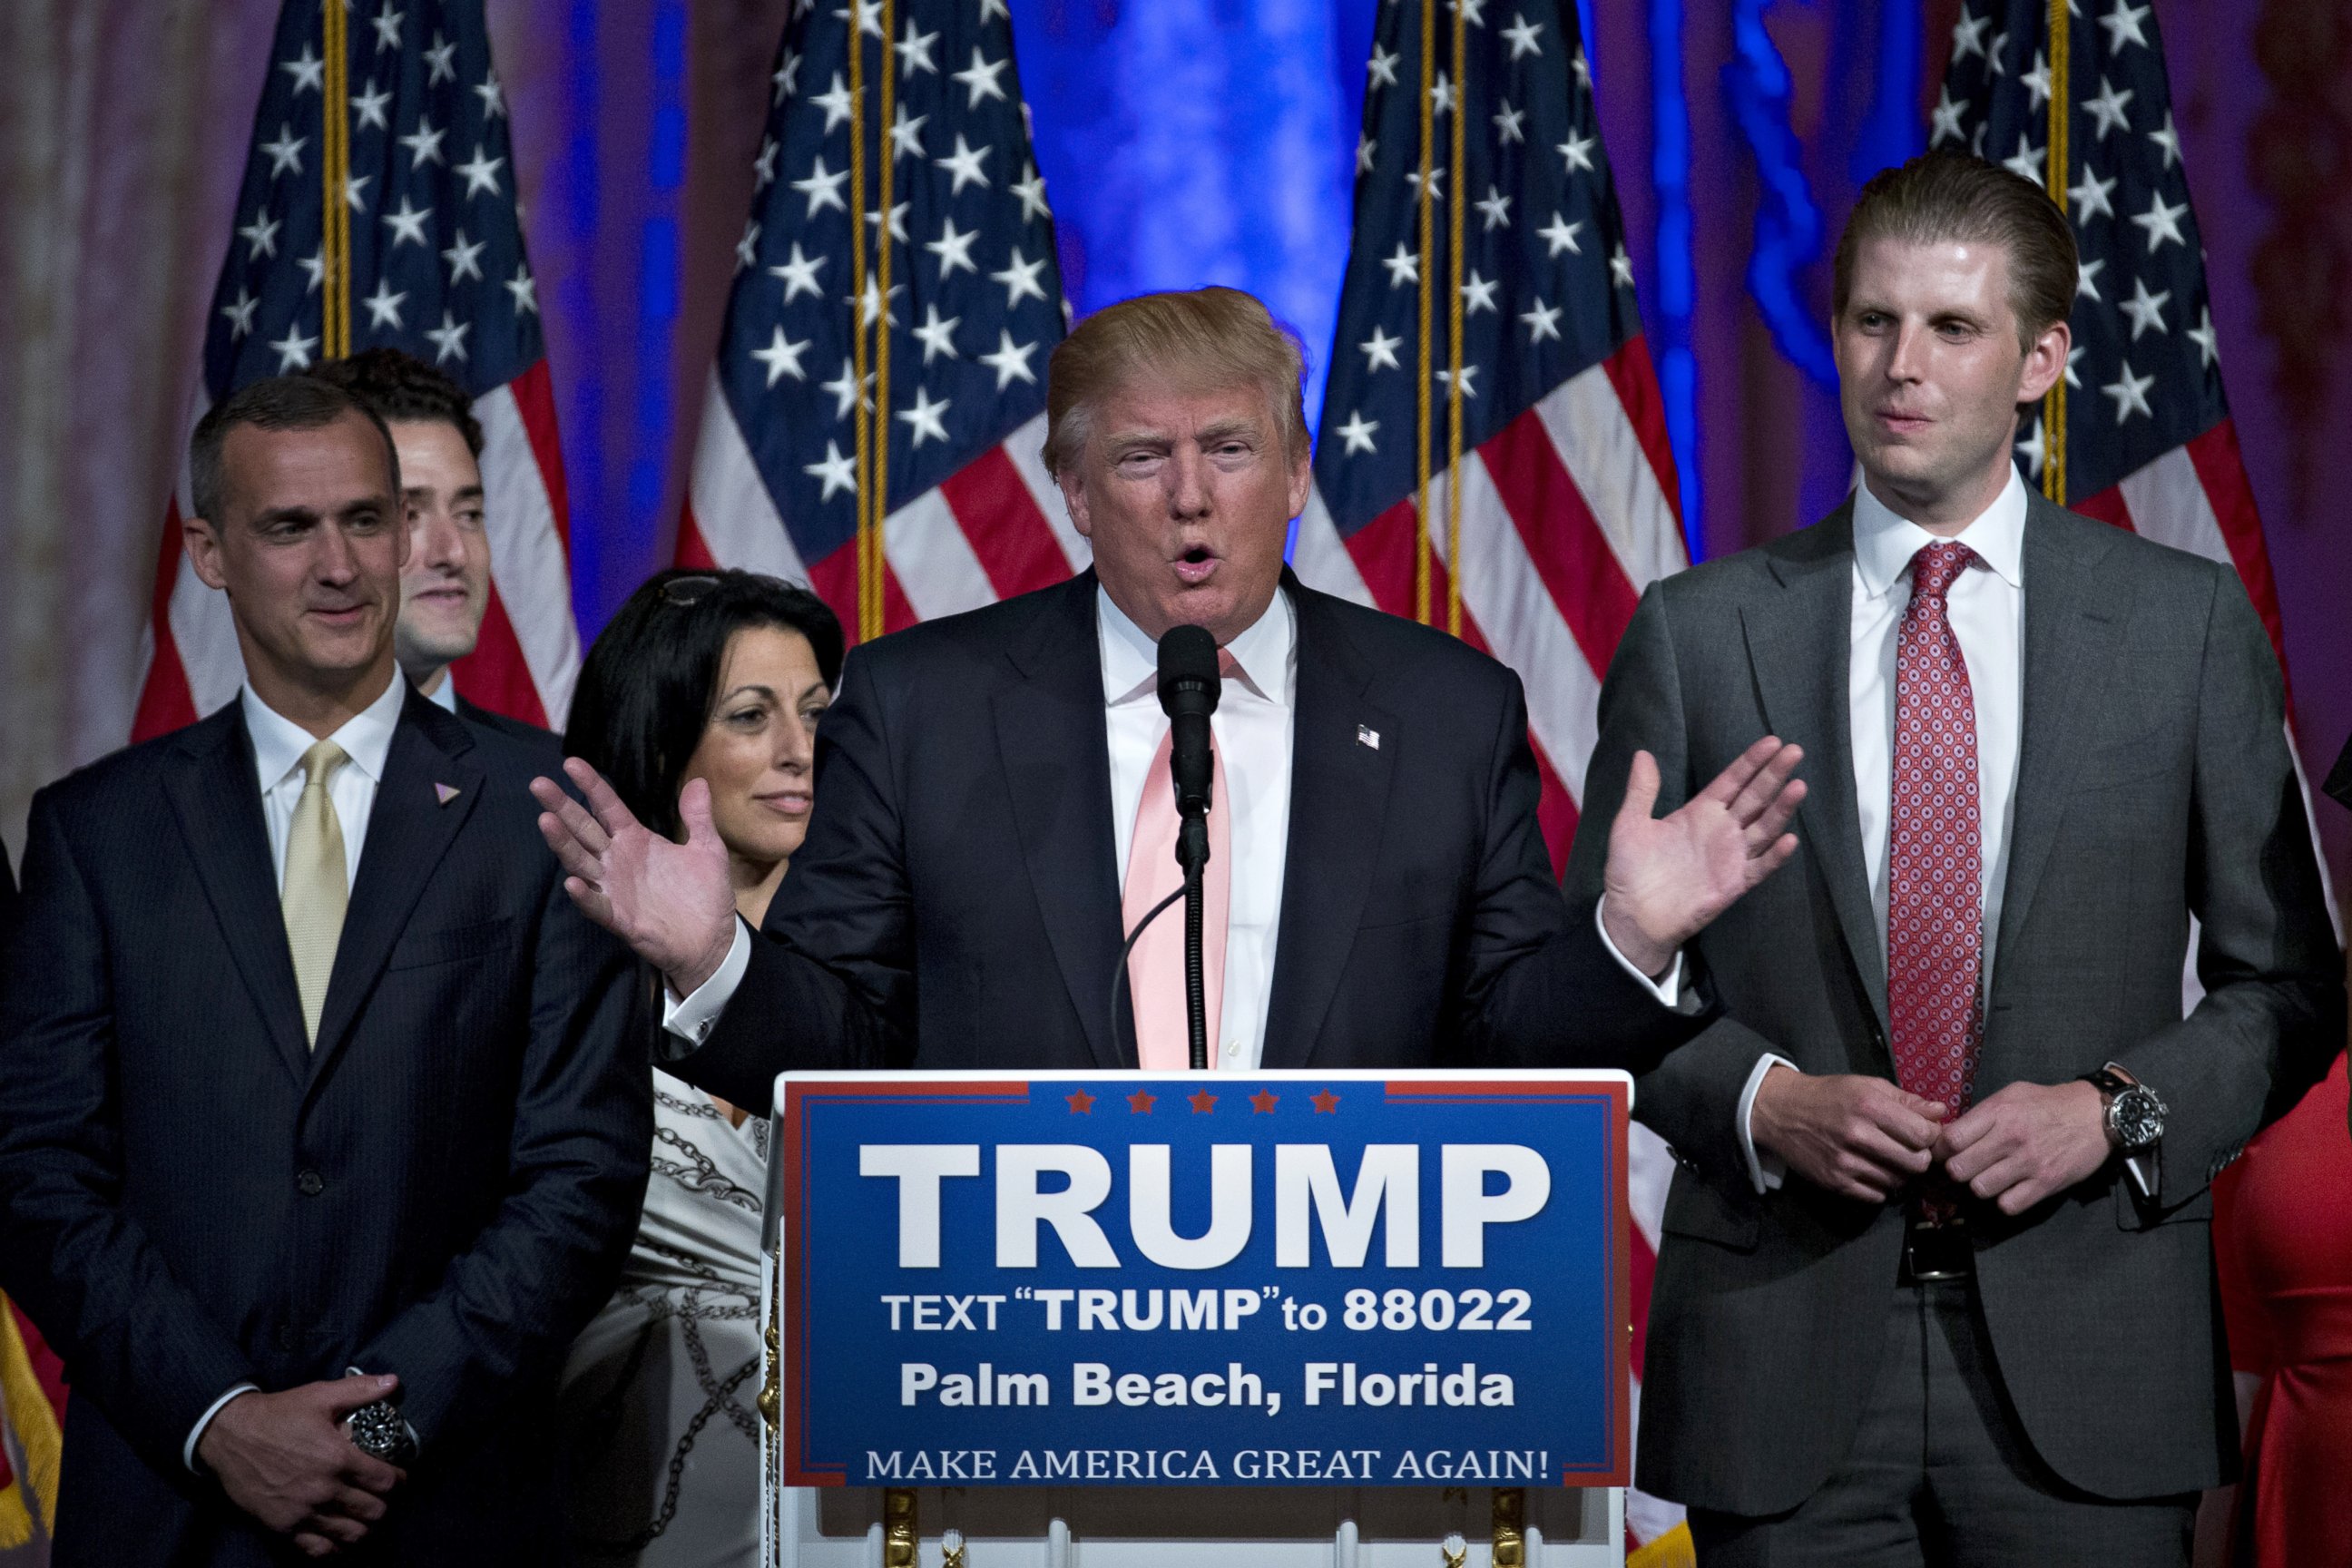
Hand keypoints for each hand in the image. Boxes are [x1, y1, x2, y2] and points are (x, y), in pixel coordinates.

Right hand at [196, 1374, 405, 1557]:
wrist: (230, 1436)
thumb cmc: (277, 1414)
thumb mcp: (320, 1395)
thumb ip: (360, 1389)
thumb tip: (393, 1381)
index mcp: (338, 1458)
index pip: (386, 1481)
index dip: (398, 1479)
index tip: (397, 1476)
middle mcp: (324, 1489)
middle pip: (374, 1511)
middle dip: (383, 1503)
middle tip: (380, 1495)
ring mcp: (303, 1511)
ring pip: (351, 1534)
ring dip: (363, 1525)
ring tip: (362, 1514)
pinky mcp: (283, 1526)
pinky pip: (319, 1549)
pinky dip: (334, 1546)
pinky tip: (338, 1535)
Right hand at [532, 760, 738, 994]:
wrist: (713, 941)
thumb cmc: (705, 895)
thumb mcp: (707, 849)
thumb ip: (697, 818)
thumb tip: (698, 782)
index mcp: (636, 840)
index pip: (607, 807)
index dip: (592, 786)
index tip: (571, 763)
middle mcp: (618, 861)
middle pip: (584, 829)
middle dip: (562, 807)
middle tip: (539, 783)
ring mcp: (615, 889)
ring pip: (582, 862)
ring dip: (563, 844)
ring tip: (546, 821)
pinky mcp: (620, 918)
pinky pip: (598, 906)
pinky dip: (586, 896)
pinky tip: (574, 882)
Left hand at [1601, 737, 1806, 976]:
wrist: (1633, 916)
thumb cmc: (1630, 870)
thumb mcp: (1630, 825)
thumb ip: (1641, 791)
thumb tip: (1642, 753)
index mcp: (1700, 812)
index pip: (1732, 781)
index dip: (1751, 762)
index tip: (1773, 741)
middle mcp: (1721, 830)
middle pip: (1755, 797)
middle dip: (1774, 774)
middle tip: (1795, 751)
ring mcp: (1731, 856)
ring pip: (1764, 827)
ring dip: (1781, 808)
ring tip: (1798, 786)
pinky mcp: (1734, 883)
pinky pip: (1760, 867)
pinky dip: (1776, 855)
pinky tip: (1790, 839)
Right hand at [1750, 1065, 1947, 1201]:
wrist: (1781, 1111)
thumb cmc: (1829, 1095)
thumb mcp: (1867, 1086)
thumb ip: (1906, 1100)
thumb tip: (1940, 1113)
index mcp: (1869, 1106)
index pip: (1923, 1134)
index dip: (1931, 1135)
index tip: (1923, 1133)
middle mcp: (1857, 1135)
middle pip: (1916, 1163)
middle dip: (1920, 1157)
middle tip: (1909, 1150)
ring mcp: (1845, 1162)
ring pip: (1898, 1182)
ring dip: (1899, 1173)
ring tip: (1888, 1159)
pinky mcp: (1835, 1183)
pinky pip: (1877, 1196)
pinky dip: (1880, 1187)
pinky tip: (1871, 1170)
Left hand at [1936, 1079, 2111, 1215]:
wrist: (2096, 1115)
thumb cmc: (2049, 1103)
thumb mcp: (2011, 1094)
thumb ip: (1981, 1113)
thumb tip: (1949, 1133)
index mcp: (1999, 1111)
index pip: (1951, 1140)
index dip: (1940, 1150)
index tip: (1943, 1153)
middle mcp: (2011, 1137)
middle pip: (1959, 1169)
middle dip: (1956, 1170)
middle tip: (1965, 1167)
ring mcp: (2030, 1162)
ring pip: (1980, 1189)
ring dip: (1980, 1186)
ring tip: (1988, 1177)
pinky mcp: (2047, 1183)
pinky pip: (2009, 1205)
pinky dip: (2005, 1201)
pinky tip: (2009, 1189)